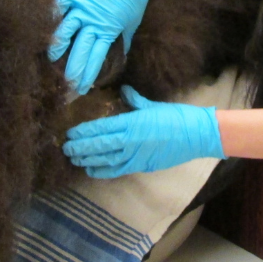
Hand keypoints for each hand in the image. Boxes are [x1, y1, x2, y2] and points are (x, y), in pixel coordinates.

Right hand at [49, 0, 155, 94]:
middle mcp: (93, 21)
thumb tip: (118, 58)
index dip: (88, 75)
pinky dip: (54, 18)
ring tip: (52, 60)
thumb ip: (121, 40)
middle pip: (80, 50)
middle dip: (72, 70)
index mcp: (108, 30)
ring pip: (65, 31)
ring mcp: (82, 6)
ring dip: (58, 47)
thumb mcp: (131, 22)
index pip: (96, 59)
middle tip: (66, 84)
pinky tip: (48, 28)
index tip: (83, 89)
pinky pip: (60, 7)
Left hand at [63, 85, 224, 177]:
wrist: (197, 135)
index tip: (71, 132)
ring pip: (105, 159)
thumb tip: (123, 91)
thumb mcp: (153, 105)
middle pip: (98, 145)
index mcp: (132, 122)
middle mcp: (130, 140)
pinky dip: (103, 171)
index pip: (101, 128)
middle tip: (66, 147)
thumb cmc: (176, 117)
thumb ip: (135, 100)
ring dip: (87, 159)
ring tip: (74, 159)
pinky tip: (91, 169)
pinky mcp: (142, 165)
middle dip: (80, 147)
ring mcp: (135, 155)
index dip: (84, 132)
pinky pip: (117, 170)